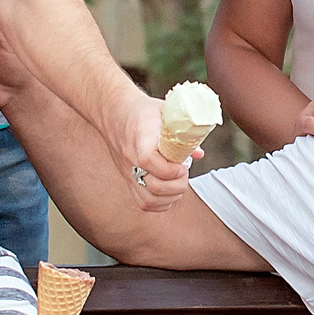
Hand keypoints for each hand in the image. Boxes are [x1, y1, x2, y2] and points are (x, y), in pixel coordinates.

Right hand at [123, 94, 192, 212]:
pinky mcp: (128, 180)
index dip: (169, 169)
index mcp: (140, 139)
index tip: (183, 165)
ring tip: (178, 183)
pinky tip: (170, 192)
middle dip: (176, 185)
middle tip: (184, 173)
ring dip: (170, 196)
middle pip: (152, 186)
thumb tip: (198, 153)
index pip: (149, 161)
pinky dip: (161, 203)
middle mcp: (131, 160)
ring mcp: (128, 173)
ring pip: (149, 200)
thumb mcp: (165, 111)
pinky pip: (144, 203)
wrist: (115, 113)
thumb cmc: (142, 111)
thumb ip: (182, 130)